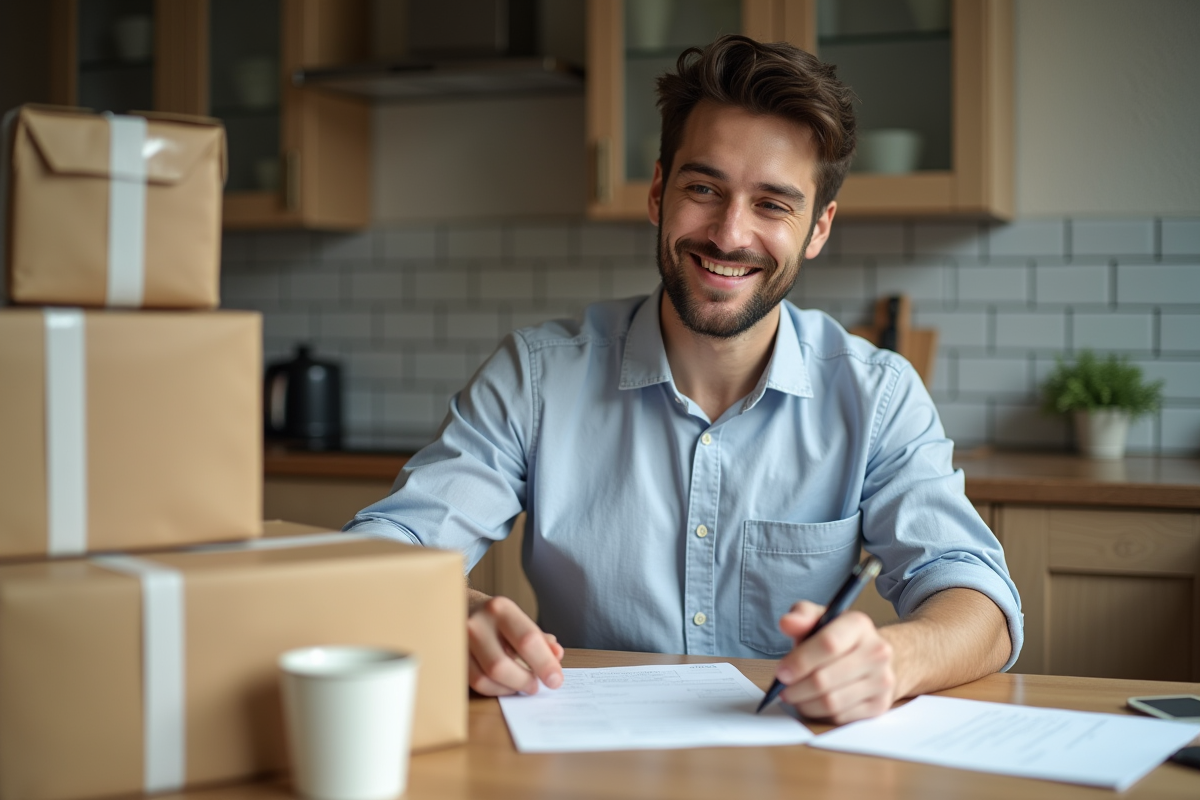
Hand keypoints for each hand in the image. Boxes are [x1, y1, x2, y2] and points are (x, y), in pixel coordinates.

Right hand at [467, 594, 564, 695]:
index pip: (527, 640)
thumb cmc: (494, 617)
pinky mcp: (453, 657)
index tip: (556, 680)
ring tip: (523, 685)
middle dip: (525, 681)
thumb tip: (557, 656)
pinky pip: (476, 682)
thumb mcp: (517, 619)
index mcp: (500, 609)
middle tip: (537, 686)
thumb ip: (539, 638)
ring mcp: (460, 641)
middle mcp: (477, 623)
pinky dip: (496, 689)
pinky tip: (506, 685)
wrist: (457, 606)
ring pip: (487, 677)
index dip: (544, 664)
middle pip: (503, 664)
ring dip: (511, 687)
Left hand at [773, 601, 896, 722]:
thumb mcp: (819, 619)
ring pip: (831, 702)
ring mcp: (882, 680)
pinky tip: (812, 704)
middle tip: (783, 689)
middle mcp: (877, 652)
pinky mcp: (880, 705)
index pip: (828, 645)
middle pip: (824, 679)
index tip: (782, 672)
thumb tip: (786, 623)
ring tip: (794, 697)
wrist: (871, 657)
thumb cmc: (838, 638)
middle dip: (796, 688)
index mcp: (859, 625)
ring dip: (804, 703)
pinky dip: (820, 714)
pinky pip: (840, 717)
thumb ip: (801, 616)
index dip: (800, 661)